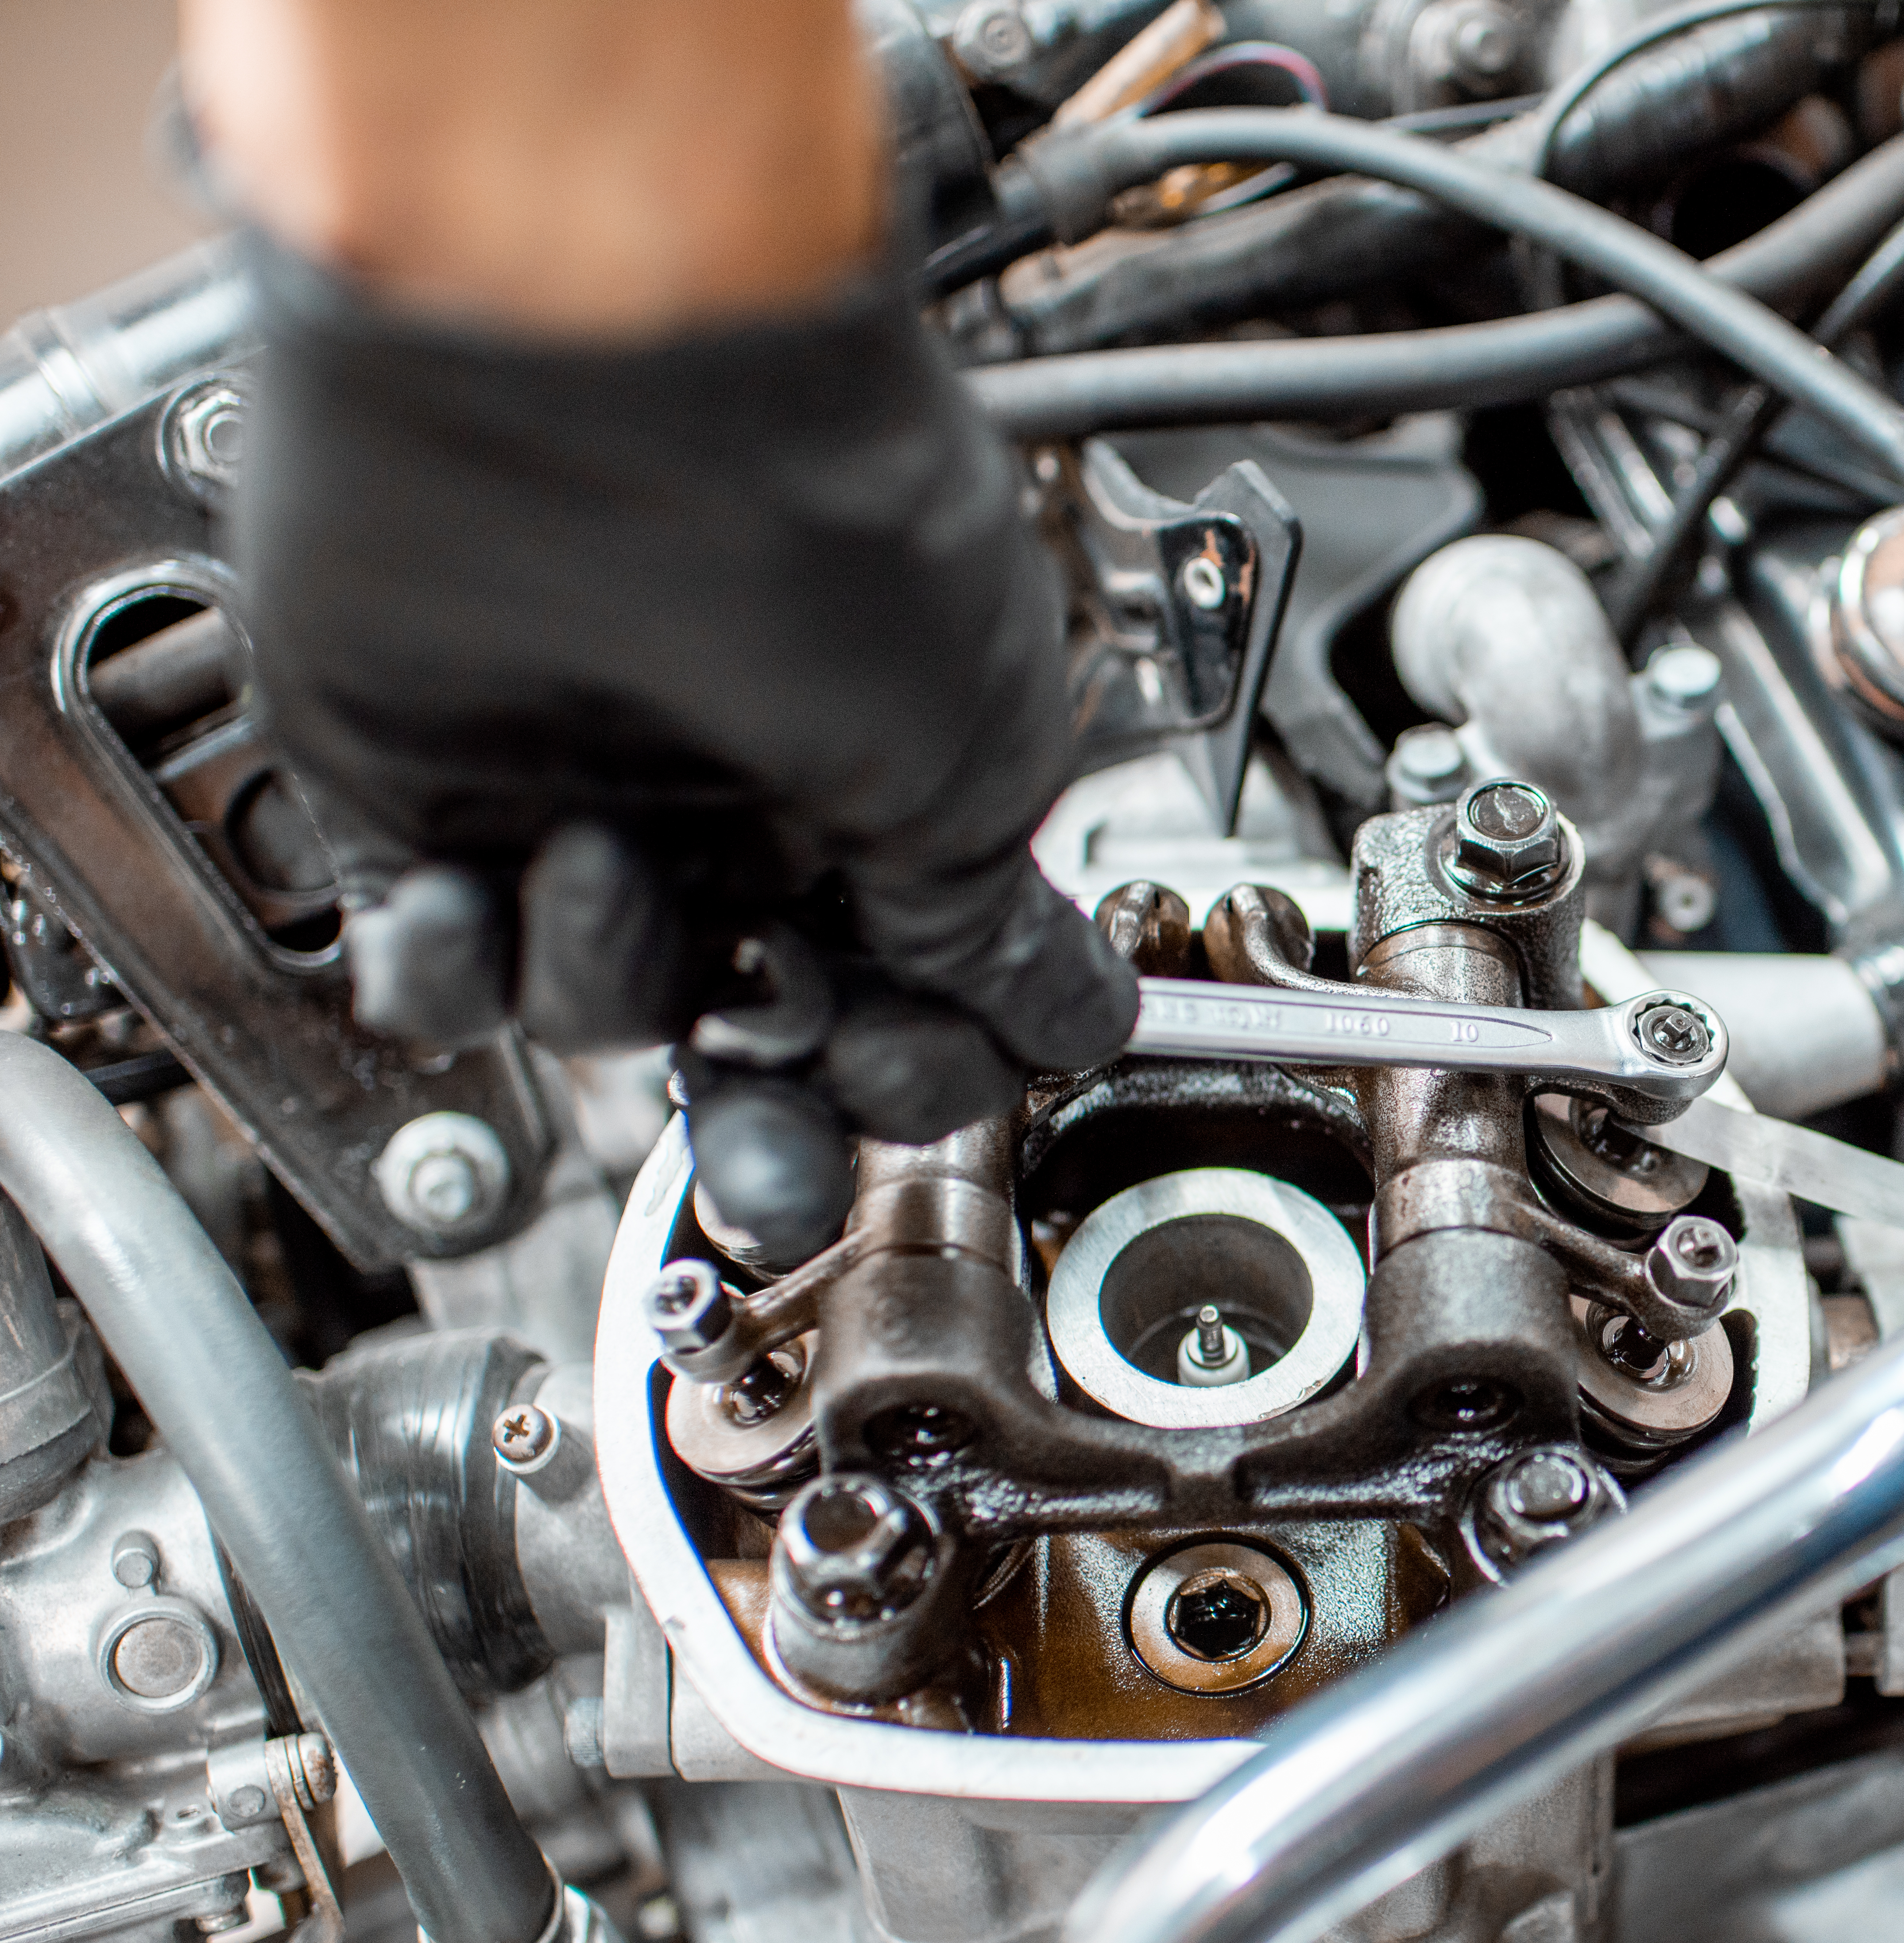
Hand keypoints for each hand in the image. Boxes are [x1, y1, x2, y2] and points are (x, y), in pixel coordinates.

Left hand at [197, 0, 1133, 1263]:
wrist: (607, 383)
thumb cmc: (825, 526)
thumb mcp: (977, 760)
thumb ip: (987, 924)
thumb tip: (1057, 1016)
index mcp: (880, 784)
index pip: (902, 994)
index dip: (908, 1065)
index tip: (904, 1067)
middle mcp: (731, 792)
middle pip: (747, 1033)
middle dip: (760, 1122)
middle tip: (767, 1168)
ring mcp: (574, 792)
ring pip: (592, 1010)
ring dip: (609, 975)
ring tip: (608, 861)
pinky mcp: (416, 787)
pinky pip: (426, 968)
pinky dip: (453, 967)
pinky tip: (490, 894)